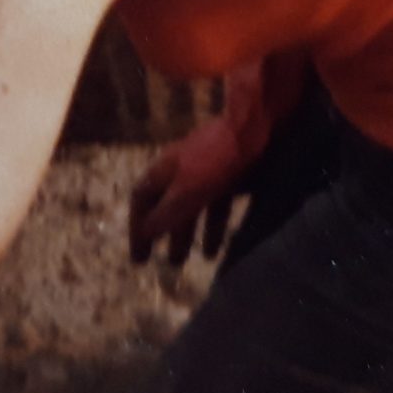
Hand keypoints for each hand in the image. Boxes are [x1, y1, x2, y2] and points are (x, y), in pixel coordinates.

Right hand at [127, 114, 249, 266]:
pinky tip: (217, 247)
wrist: (255, 128)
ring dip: (186, 235)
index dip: (137, 228)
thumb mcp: (188, 190)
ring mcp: (206, 173)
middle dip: (161, 234)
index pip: (141, 200)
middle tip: (160, 264)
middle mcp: (181, 170)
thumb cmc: (216, 160)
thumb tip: (144, 232)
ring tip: (184, 261)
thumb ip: (166, 212)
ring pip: (191, 208)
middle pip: (165, 205)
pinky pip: (215, 206)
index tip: (139, 257)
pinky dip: (213, 227)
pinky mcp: (229, 177)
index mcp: (165, 170)